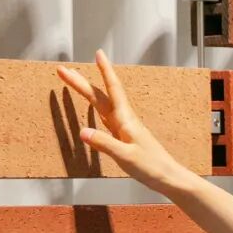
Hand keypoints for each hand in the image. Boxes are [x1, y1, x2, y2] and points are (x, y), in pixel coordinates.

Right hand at [55, 49, 183, 195]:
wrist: (168, 177)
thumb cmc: (152, 167)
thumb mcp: (125, 156)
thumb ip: (104, 144)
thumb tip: (82, 131)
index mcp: (126, 120)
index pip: (113, 90)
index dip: (105, 71)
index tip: (98, 54)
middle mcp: (125, 120)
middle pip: (101, 95)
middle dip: (82, 82)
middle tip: (63, 71)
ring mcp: (124, 128)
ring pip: (102, 104)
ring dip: (88, 92)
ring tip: (75, 82)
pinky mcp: (124, 137)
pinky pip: (106, 118)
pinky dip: (96, 109)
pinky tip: (94, 108)